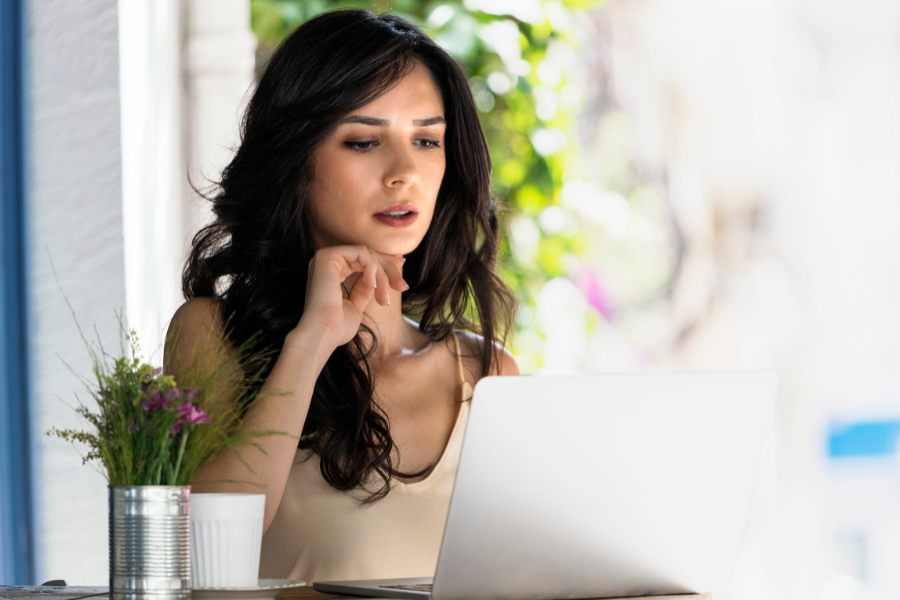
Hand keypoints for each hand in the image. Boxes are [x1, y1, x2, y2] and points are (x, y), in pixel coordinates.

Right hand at [292, 246, 406, 350]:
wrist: (323, 334)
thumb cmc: (337, 328)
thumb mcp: (356, 306)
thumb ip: (363, 290)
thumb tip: (376, 280)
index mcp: (331, 273)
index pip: (361, 260)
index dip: (384, 264)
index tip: (401, 272)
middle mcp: (326, 263)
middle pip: (366, 255)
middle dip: (388, 269)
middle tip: (403, 287)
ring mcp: (325, 258)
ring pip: (366, 254)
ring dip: (382, 274)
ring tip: (383, 297)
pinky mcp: (327, 256)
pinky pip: (361, 253)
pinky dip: (373, 268)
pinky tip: (373, 286)